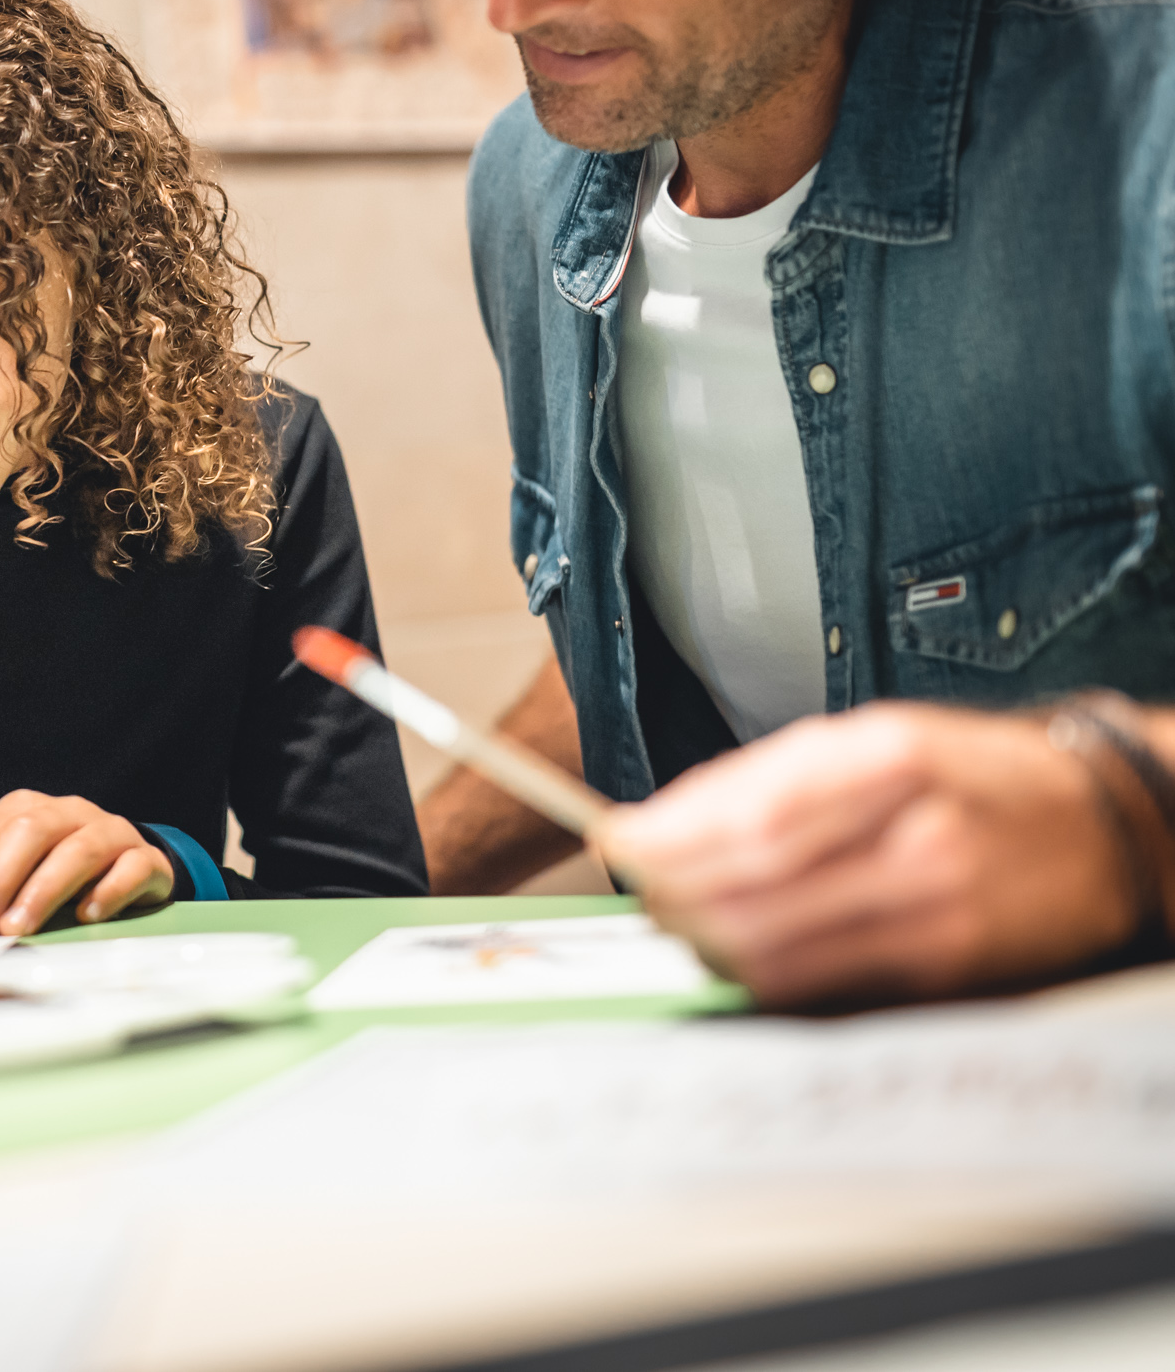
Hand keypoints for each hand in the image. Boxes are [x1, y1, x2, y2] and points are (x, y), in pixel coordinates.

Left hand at [0, 791, 172, 937]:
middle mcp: (68, 812)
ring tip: (19, 929)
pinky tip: (87, 915)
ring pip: (79, 849)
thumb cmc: (46, 874)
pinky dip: (109, 889)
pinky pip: (131, 866)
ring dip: (44, 889)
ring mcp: (110, 832)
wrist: (123, 873)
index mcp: (25, 811)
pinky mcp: (146, 859)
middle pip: (29, 832)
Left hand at [599, 703, 1140, 1008]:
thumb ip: (768, 778)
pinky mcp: (946, 965)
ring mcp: (932, 906)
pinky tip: (736, 958)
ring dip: (705, 945)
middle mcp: (912, 834)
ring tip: (675, 926)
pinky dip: (762, 975)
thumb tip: (662, 823)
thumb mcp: (876, 738)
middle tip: (636, 894)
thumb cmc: (974, 774)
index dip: (668, 841)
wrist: (1104, 819)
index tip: (617, 844)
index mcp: (886, 758)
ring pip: (777, 948)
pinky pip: (823, 982)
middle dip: (673, 897)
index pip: (747, 814)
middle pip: (752, 887)